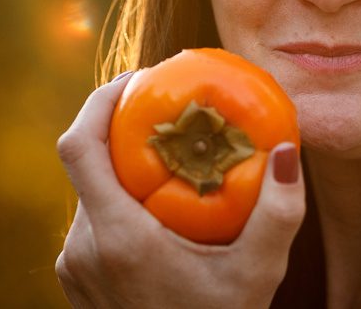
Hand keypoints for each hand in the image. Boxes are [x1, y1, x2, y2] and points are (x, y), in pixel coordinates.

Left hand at [55, 72, 305, 307]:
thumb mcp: (259, 271)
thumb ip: (279, 211)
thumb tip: (287, 149)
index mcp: (116, 237)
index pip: (77, 147)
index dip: (99, 101)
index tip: (139, 80)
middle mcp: (82, 248)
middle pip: (85, 164)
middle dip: (124, 130)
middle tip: (170, 111)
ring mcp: (73, 267)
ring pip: (91, 194)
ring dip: (125, 169)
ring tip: (173, 158)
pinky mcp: (76, 280)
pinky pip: (93, 222)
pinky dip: (121, 201)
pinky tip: (162, 207)